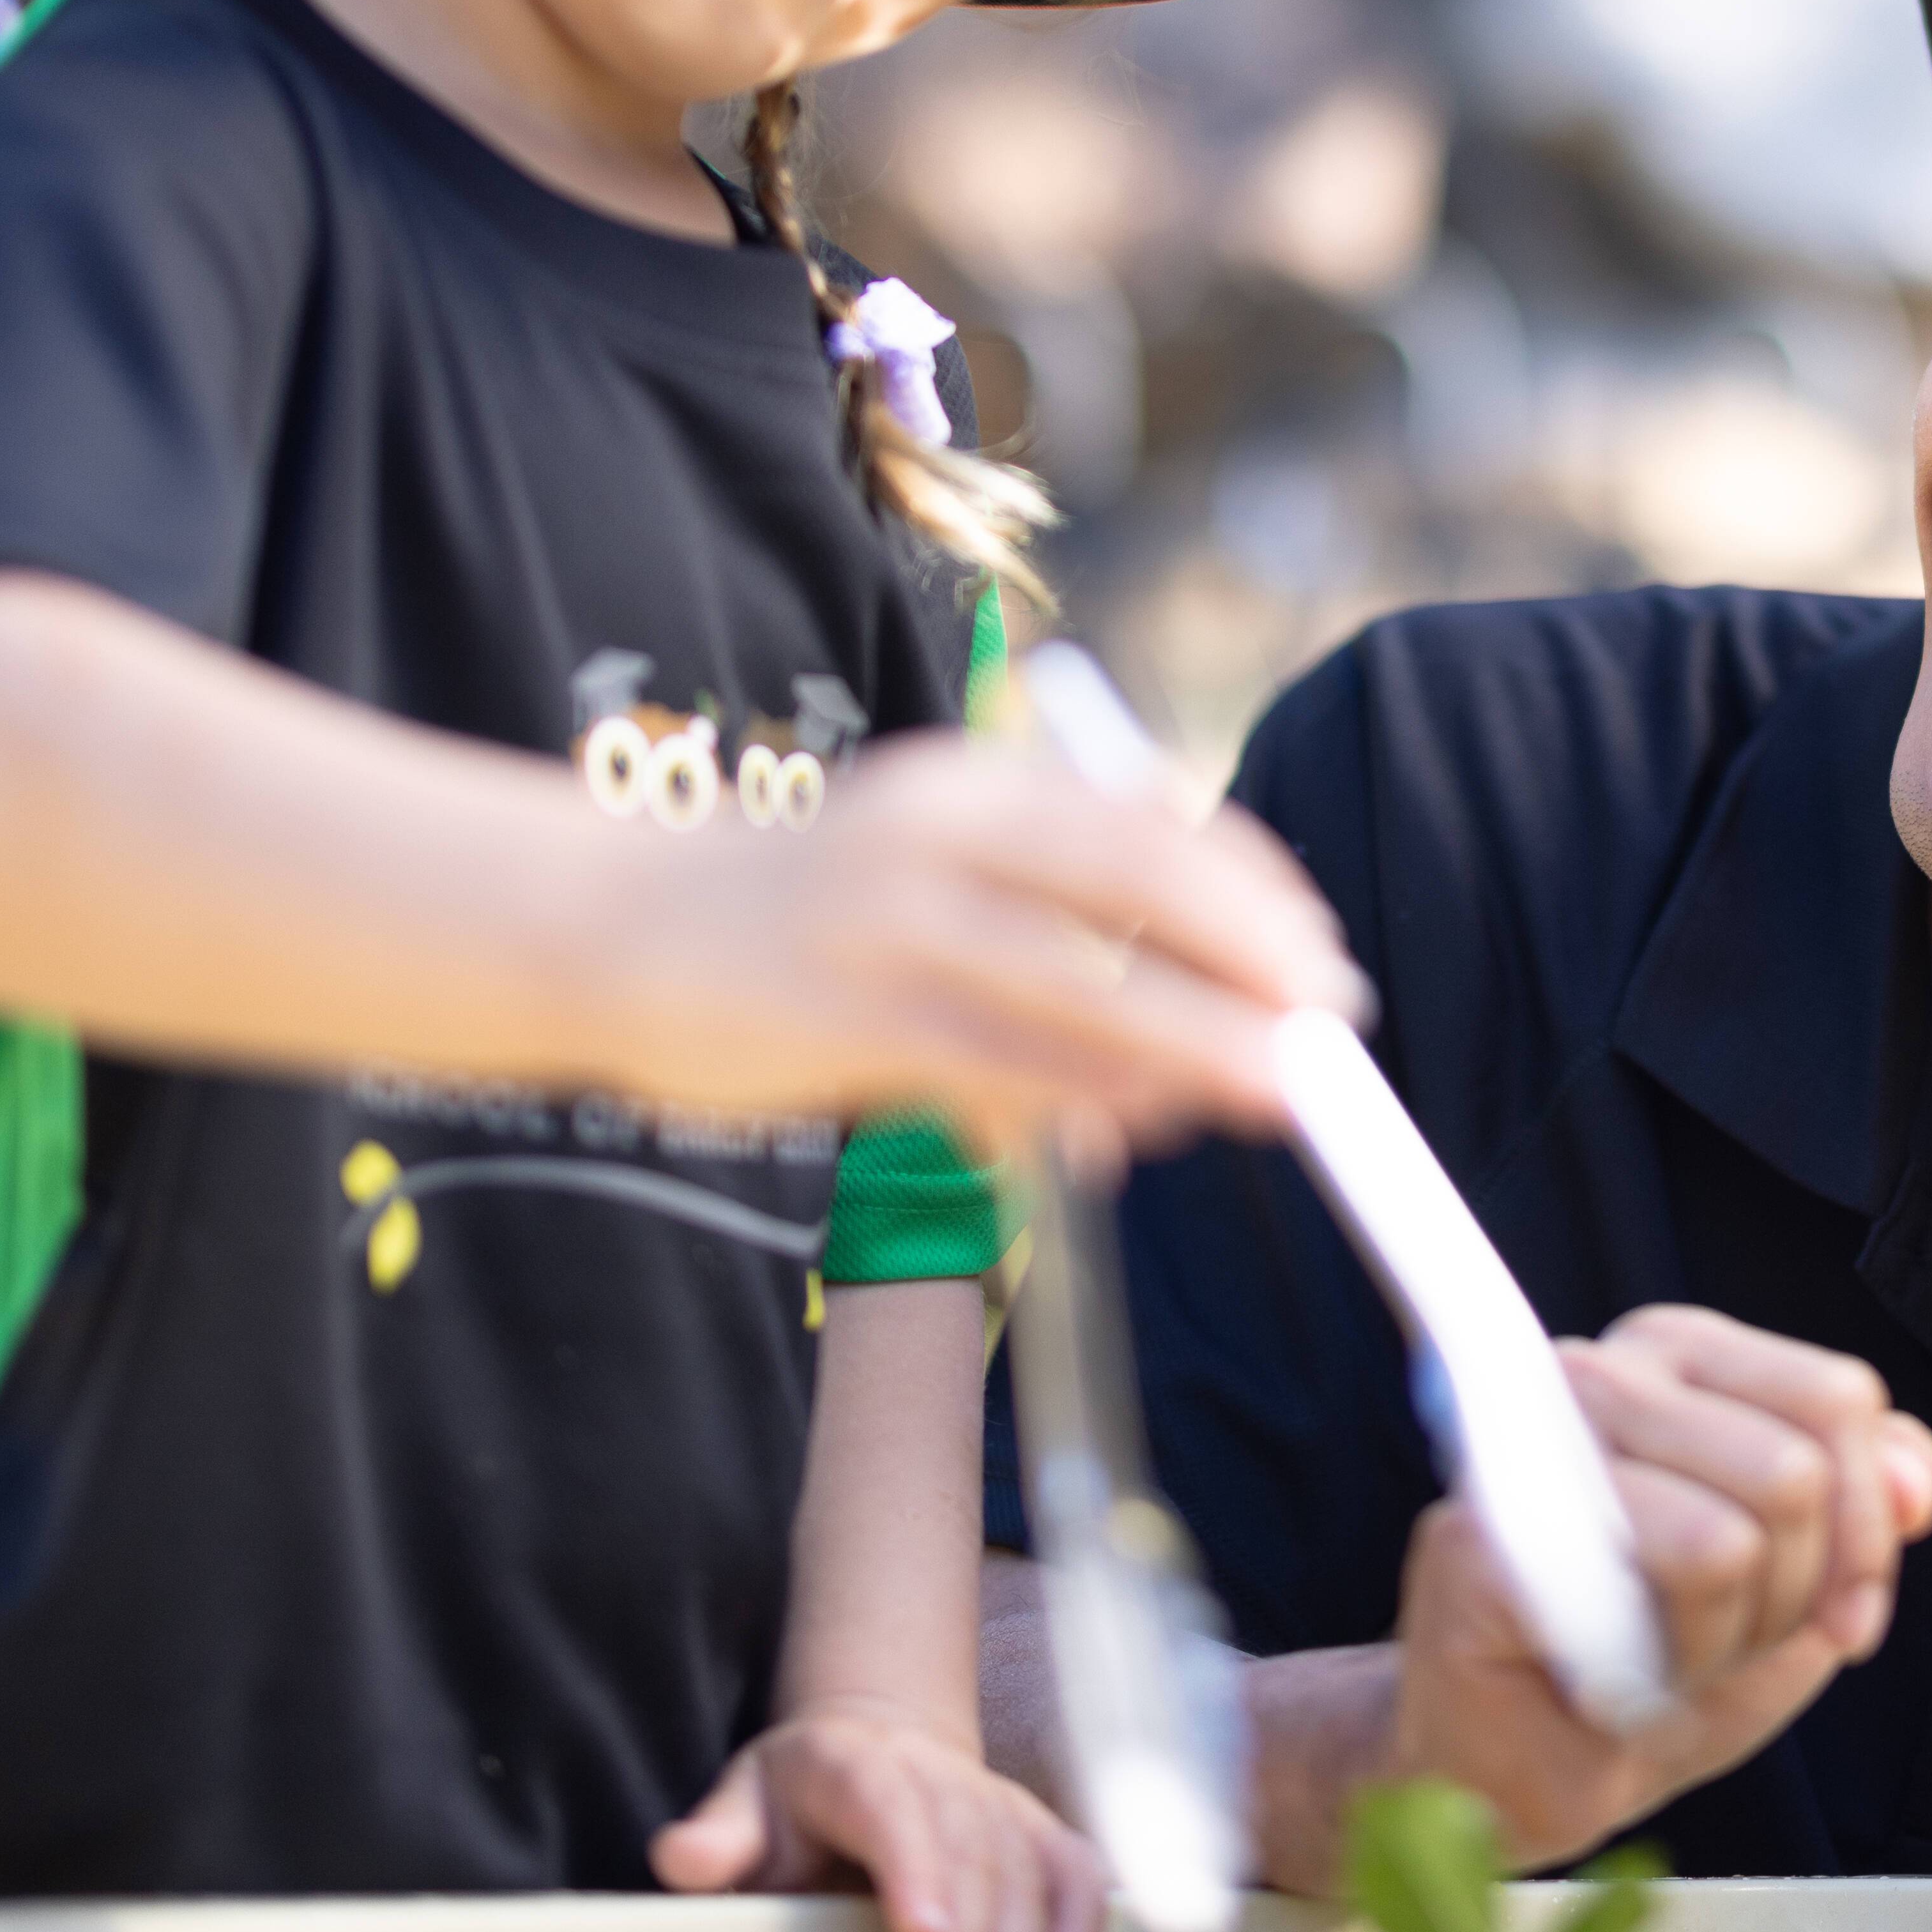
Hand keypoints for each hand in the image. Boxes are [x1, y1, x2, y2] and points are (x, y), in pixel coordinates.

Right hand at [615, 732, 1362, 1146]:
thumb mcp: (934, 869)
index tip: (1321, 959)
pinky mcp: (837, 1016)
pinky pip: (987, 1070)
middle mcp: (937, 833)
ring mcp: (882, 922)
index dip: (1252, 894)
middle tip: (1324, 1036)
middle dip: (1248, 966)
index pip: (1149, 823)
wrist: (607, 932)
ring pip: (1076, 990)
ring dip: (1185, 1051)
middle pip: (1134, 889)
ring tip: (1255, 1099)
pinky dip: (1065, 1108)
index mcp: (975, 787)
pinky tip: (1110, 1144)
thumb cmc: (805, 917)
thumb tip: (1200, 1001)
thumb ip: (1053, 912)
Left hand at [651, 1699, 1108, 1931]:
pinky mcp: (1033, 1829)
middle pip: (967, 1853)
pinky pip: (1072, 1870)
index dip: (913, 1866)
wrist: (871, 1749)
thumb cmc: (795, 1801)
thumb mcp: (744, 1804)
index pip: (890, 1807)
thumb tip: (682, 1858)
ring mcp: (994, 1798)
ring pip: (1023, 1871)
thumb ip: (716, 1836)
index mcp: (854, 1762)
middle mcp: (936, 1773)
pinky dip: (1080, 1922)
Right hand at [1382, 1307, 1931, 1867]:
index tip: (1840, 1611)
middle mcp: (1601, 1371)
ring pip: (1737, 1535)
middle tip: (1725, 1644)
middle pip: (1797, 1471)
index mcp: (1678, 1355)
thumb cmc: (1657, 1654)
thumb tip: (1917, 1483)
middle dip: (1793, 1599)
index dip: (1868, 1528)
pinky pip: (1658, 1588)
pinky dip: (1669, 1666)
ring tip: (1664, 1658)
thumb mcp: (1803, 1576)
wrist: (1529, 1766)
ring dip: (1726, 1641)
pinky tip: (1617, 1680)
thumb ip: (1870, 1502)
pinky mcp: (1488, 1534)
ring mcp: (1530, 1446)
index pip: (1839, 1397)